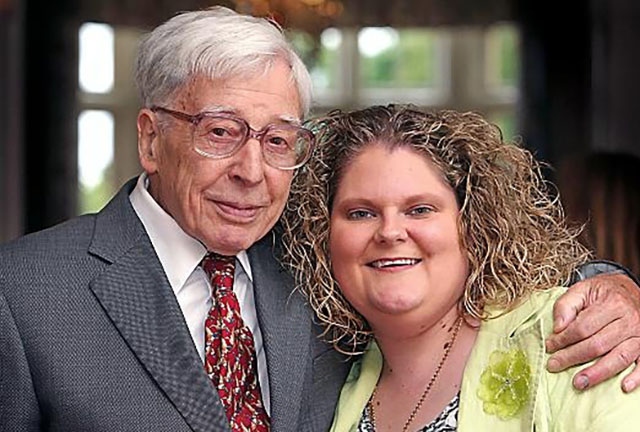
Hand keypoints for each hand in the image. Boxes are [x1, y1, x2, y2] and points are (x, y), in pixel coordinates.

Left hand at [545, 272, 639, 391]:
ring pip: (619, 357)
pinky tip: (624, 386)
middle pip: (598, 344)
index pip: (583, 327)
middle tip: (554, 365)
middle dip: (573, 357)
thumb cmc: (604, 291)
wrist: (631, 288)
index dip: (563, 339)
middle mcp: (629, 320)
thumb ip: (566, 305)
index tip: (549, 346)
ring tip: (579, 383)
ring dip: (598, 373)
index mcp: (612, 304)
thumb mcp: (582, 289)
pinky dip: (637, 377)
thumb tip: (557, 328)